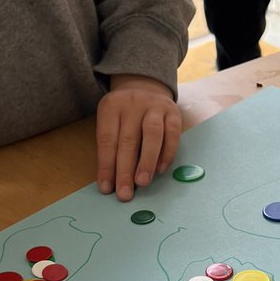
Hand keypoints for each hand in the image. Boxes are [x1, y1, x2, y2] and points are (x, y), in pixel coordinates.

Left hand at [96, 74, 180, 200]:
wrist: (146, 87)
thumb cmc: (124, 114)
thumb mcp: (111, 121)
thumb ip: (111, 146)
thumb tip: (112, 180)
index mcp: (111, 106)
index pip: (107, 140)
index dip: (106, 165)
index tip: (106, 188)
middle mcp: (133, 104)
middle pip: (128, 140)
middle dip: (125, 170)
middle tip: (124, 193)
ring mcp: (155, 106)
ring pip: (151, 135)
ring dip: (146, 161)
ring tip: (142, 183)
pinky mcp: (173, 111)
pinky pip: (172, 133)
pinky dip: (167, 153)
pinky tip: (160, 169)